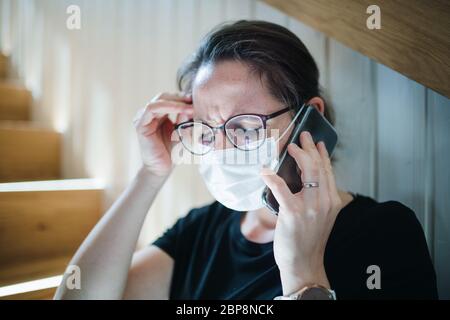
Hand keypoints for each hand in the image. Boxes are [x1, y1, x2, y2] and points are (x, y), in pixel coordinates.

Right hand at [133, 92, 192, 176]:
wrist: (162, 169)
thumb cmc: (172, 152)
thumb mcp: (183, 132)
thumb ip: (185, 119)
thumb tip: (191, 106)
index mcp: (158, 115)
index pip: (169, 98)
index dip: (183, 98)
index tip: (198, 100)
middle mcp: (148, 114)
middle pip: (164, 96)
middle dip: (181, 98)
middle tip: (195, 101)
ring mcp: (143, 118)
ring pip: (159, 100)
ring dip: (176, 102)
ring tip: (191, 106)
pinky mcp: (140, 124)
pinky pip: (152, 109)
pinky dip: (168, 106)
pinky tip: (181, 109)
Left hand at [261, 131, 342, 295]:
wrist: (304, 264)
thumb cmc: (309, 241)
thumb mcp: (322, 218)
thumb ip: (319, 199)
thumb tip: (307, 180)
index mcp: (333, 202)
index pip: (328, 171)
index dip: (322, 154)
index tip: (317, 143)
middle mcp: (325, 202)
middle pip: (319, 166)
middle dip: (310, 148)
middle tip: (303, 136)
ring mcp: (310, 207)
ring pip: (308, 171)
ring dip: (298, 155)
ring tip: (290, 147)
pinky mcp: (293, 213)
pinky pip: (281, 187)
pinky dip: (271, 176)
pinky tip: (264, 171)